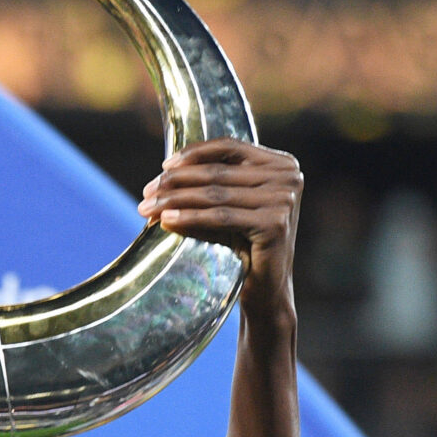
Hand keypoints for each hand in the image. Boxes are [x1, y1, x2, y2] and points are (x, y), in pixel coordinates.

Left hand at [138, 141, 302, 313]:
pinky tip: (167, 220)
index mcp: (282, 164)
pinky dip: (190, 217)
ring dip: (176, 199)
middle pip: (219, 172)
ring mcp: (284, 199)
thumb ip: (210, 184)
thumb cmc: (245, 246)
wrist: (267, 290)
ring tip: (148, 208)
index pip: (230, 147)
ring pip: (216, 193)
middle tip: (147, 192)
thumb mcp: (230, 206)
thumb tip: (163, 175)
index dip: (194, 154)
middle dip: (177, 181)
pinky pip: (221, 217)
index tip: (164, 166)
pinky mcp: (275, 224)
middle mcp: (288, 177)